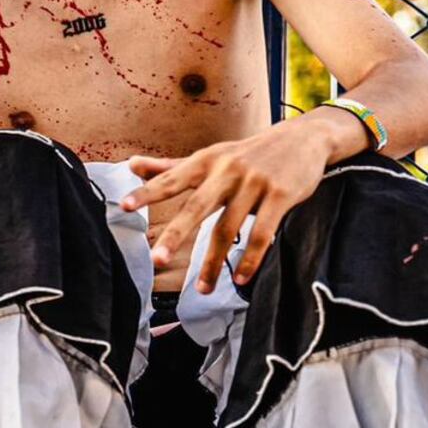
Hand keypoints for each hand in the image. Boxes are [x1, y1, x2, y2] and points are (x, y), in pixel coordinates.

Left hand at [120, 122, 333, 293]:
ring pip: (229, 229)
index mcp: (206, 162)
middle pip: (197, 207)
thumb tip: (131, 165)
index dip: (148, 192)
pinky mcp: (280, 195)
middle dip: (176, 234)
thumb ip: (171, 166)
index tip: (124, 206)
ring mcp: (254, 183)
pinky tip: (240, 278)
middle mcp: (227, 171)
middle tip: (157, 260)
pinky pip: (262, 233)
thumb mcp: (210, 155)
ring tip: (201, 289)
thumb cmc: (249, 153)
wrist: (303, 138)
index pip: (171, 179)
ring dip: (213, 263)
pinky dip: (250, 259)